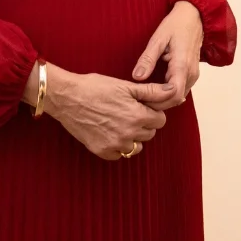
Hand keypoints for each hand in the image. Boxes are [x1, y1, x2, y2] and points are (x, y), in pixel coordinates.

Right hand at [40, 66, 170, 160]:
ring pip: (136, 147)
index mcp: (137, 116)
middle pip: (150, 133)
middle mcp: (128, 134)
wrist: (67, 97)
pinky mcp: (101, 151)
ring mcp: (114, 145)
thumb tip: (174, 92)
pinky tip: (109, 132)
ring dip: (132, 136)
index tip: (142, 106)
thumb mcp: (126, 86)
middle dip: (144, 123)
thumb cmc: (96, 87)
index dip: (152, 111)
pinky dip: (118, 146)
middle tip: (129, 111)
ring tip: (119, 122)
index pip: (160, 120)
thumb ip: (152, 92)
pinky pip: (120, 154)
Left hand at [132, 1, 204, 109]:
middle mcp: (191, 74)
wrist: (194, 16)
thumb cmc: (176, 25)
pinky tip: (154, 90)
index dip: (157, 102)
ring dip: (163, 100)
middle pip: (175, 99)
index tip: (141, 100)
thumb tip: (136, 77)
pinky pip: (181, 90)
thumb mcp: (158, 39)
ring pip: (179, 97)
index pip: (173, 95)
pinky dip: (168, 94)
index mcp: (182, 66)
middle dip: (157, 104)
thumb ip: (148, 59)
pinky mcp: (192, 74)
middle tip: (138, 100)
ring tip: (144, 96)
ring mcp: (193, 75)